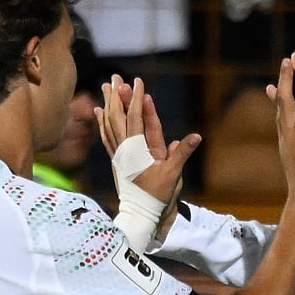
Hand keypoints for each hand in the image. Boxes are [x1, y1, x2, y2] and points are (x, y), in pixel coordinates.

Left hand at [95, 74, 200, 205]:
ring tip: (105, 87)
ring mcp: (119, 155)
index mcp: (139, 150)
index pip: (137, 119)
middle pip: (118, 117)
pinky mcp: (116, 160)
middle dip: (117, 96)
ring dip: (108, 104)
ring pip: (110, 124)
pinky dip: (102, 122)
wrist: (140, 216)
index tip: (137, 82)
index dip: (136, 99)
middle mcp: (126, 150)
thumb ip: (182, 154)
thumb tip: (195, 136)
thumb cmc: (157, 197)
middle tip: (115, 78)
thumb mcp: (173, 175)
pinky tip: (99, 112)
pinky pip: (106, 136)